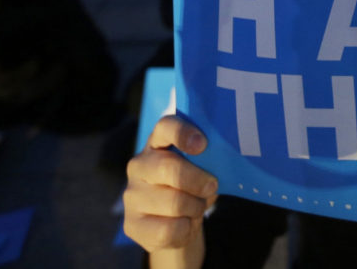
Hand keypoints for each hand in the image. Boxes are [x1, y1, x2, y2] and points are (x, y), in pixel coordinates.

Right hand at [124, 116, 215, 268]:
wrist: (176, 225)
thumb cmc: (192, 187)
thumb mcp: (202, 168)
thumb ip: (208, 159)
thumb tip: (224, 159)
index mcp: (157, 143)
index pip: (165, 127)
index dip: (183, 133)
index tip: (202, 145)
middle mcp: (138, 166)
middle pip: (169, 168)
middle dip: (198, 180)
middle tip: (211, 186)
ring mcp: (132, 195)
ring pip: (174, 202)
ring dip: (195, 207)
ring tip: (196, 207)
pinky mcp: (132, 224)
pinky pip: (169, 229)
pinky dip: (186, 229)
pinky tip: (184, 223)